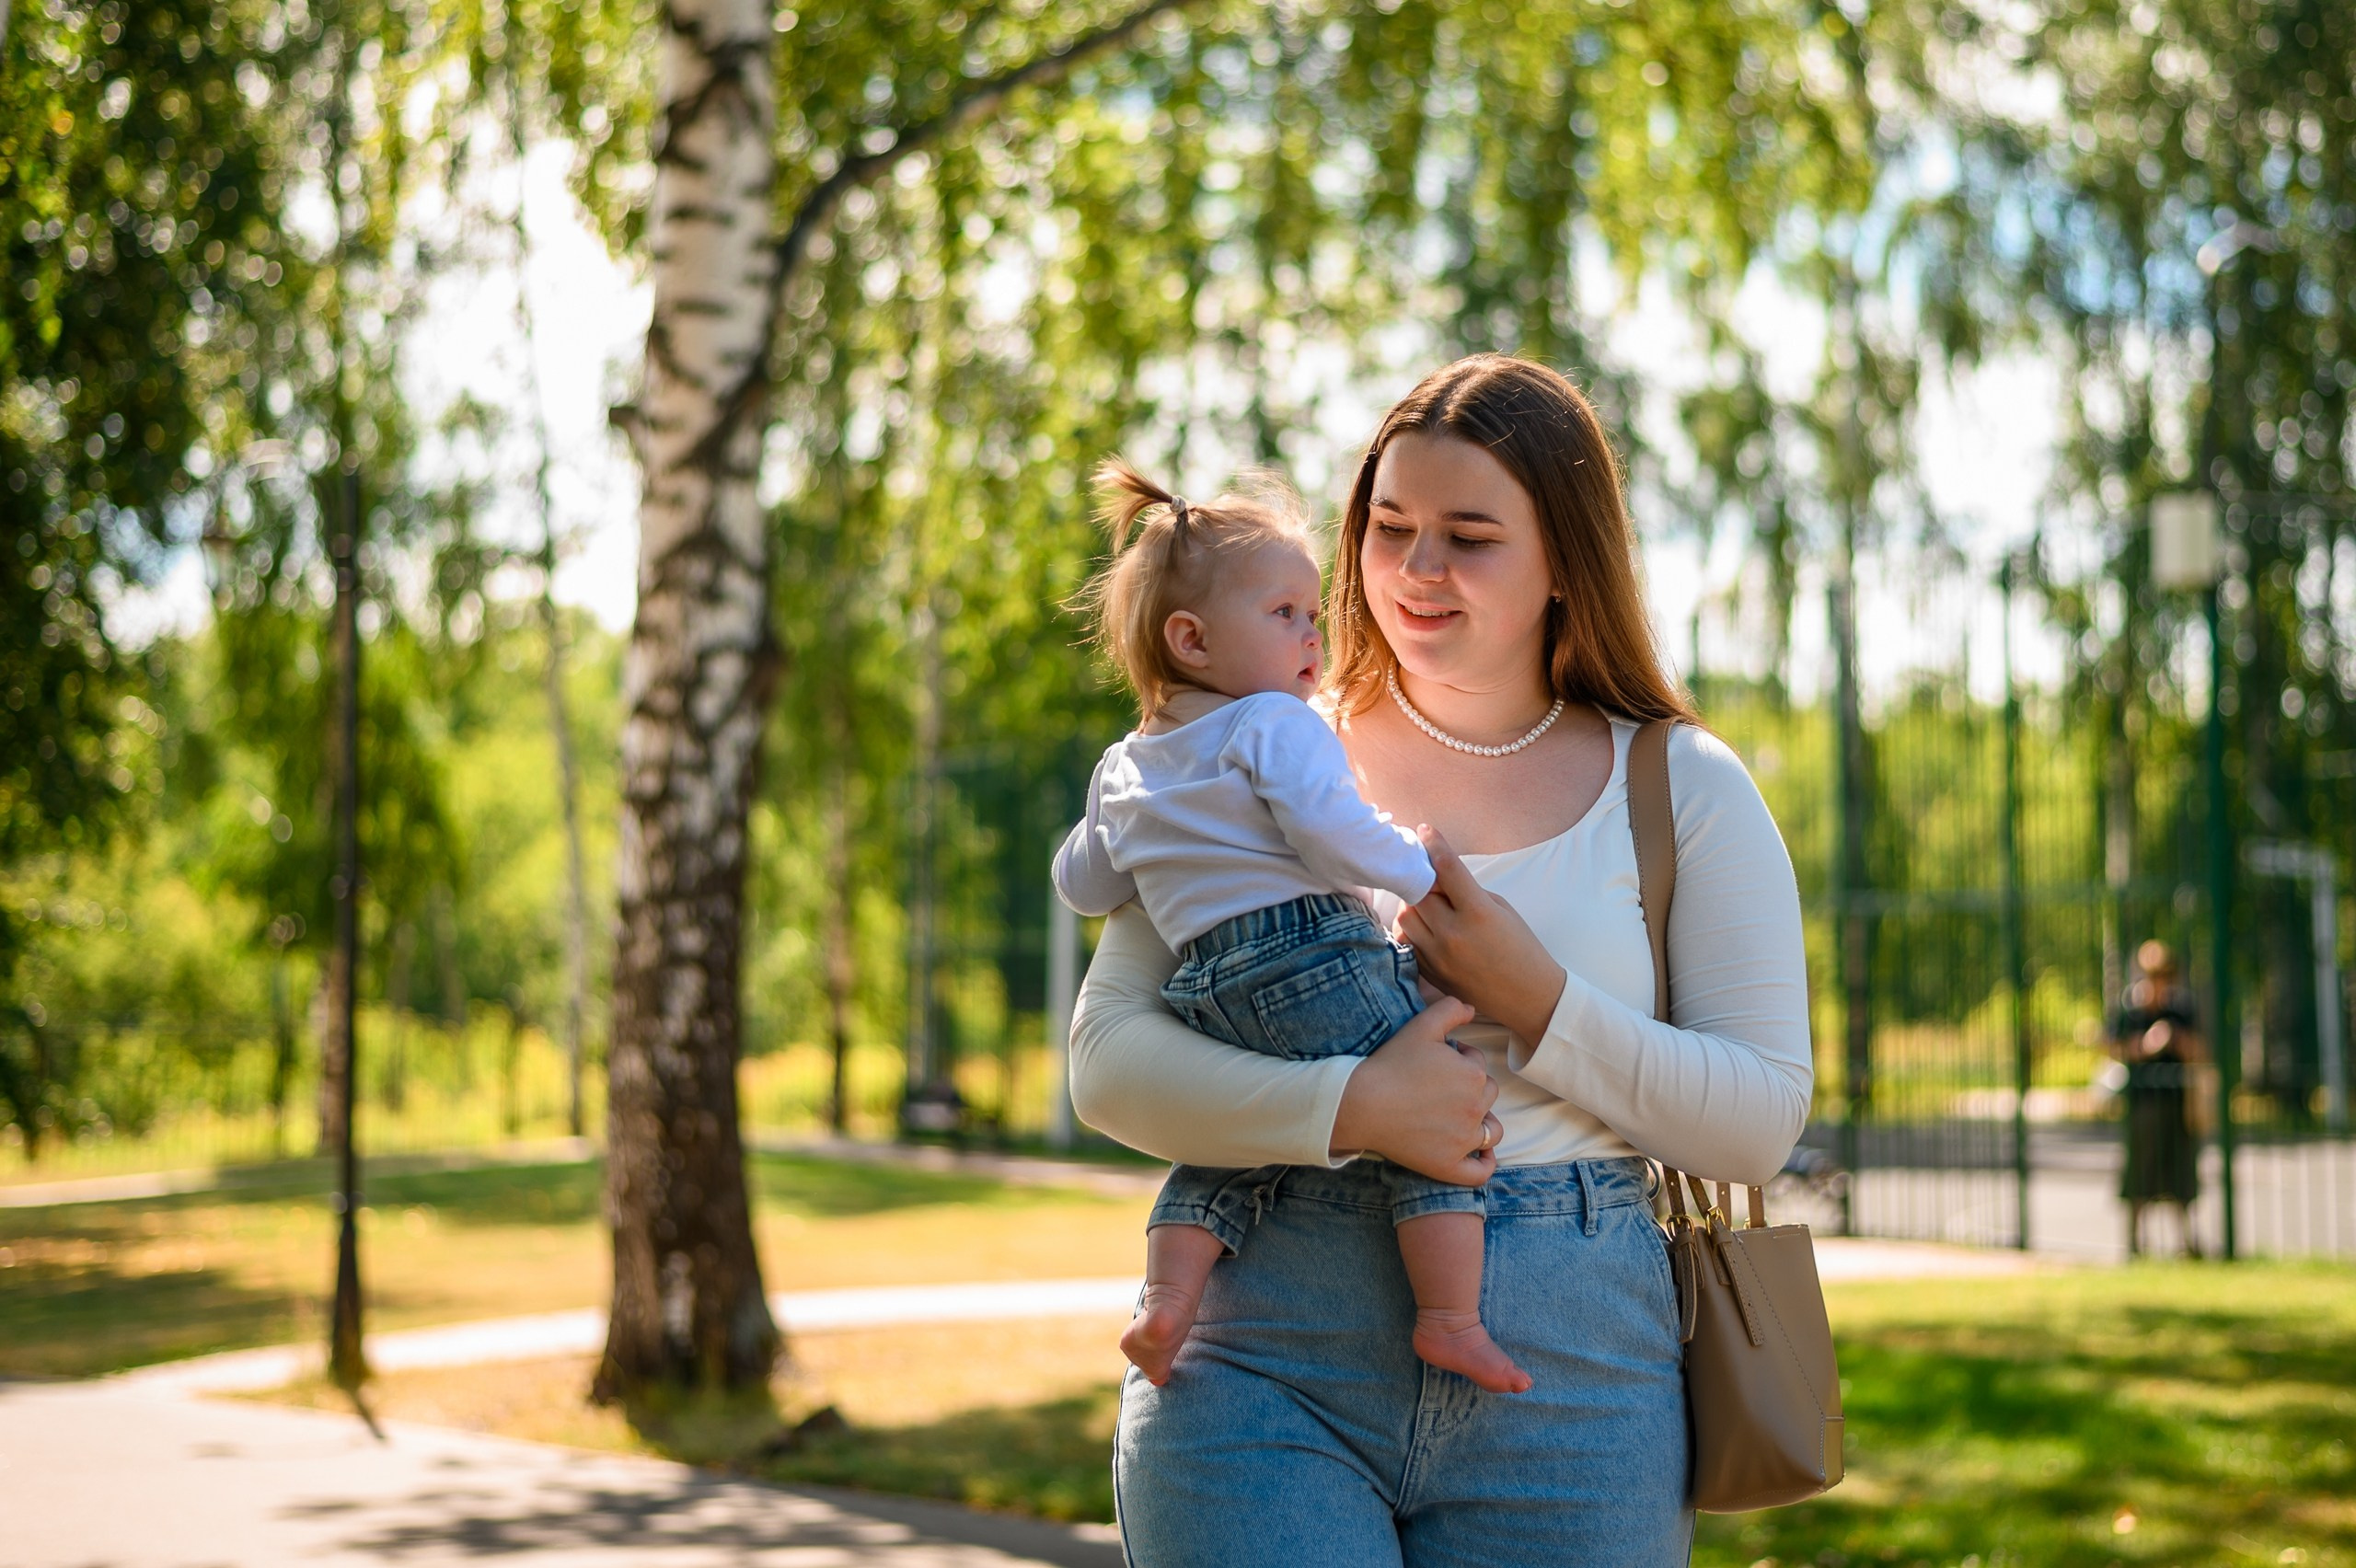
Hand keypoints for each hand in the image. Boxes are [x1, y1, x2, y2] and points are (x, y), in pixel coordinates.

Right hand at [1329, 996, 1503, 1184]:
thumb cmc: (1389, 1064)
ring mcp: (1463, 1139)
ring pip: (1491, 1131)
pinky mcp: (1449, 1165)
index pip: (1477, 1065)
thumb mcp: (1420, 1025)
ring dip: (1483, 1123)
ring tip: (1458, 1119)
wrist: (1360, 1103)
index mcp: (1473, 1074)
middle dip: (1470, 1089)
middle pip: (1488, 1096)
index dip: (1458, 1060)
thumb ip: (1450, 1009)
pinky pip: (1480, 1171)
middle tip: (1437, 1089)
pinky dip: (1484, 1163)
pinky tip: (1477, 1154)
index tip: (1434, 1065)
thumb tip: (1471, 1007)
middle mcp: (1475, 1107)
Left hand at [1397, 826, 1567, 1047]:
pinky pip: (1408, 941)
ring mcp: (1438, 956)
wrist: (1528, 997)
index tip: (1425, 831)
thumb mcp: (1501, 909)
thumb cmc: (1520, 947)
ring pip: (1406, 916)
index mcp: (1479, 913)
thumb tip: (1437, 874)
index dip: (1434, 845)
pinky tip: (1430, 929)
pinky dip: (1414, 930)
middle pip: (1418, 892)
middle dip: (1423, 880)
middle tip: (1430, 877)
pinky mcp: (1430, 973)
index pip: (1447, 869)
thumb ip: (1467, 890)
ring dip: (1415, 905)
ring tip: (1432, 906)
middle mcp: (1454, 934)